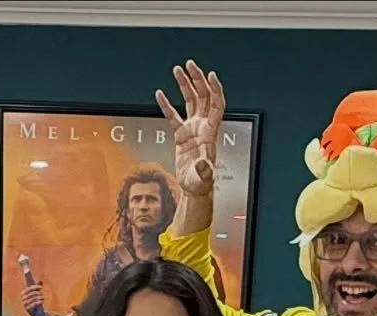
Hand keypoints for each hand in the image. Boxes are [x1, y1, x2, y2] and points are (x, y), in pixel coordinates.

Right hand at [22, 282, 49, 315]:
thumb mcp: (37, 294)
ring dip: (39, 297)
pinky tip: (42, 301)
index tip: (41, 287)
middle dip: (38, 293)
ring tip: (43, 298)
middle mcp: (23, 299)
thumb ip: (38, 288)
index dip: (35, 287)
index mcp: (23, 294)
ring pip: (32, 299)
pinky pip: (33, 304)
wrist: (37, 313)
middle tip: (42, 293)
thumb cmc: (36, 302)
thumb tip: (41, 281)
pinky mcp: (27, 310)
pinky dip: (38, 302)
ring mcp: (24, 304)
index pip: (29, 289)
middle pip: (31, 294)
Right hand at [155, 59, 224, 198]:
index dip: (215, 89)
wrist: (194, 189)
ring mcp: (192, 129)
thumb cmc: (201, 183)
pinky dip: (167, 104)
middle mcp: (203, 126)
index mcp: (210, 132)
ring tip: (178, 70)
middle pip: (203, 96)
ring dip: (185, 84)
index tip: (210, 75)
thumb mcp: (203, 177)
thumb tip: (204, 164)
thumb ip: (204, 170)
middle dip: (197, 79)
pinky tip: (160, 93)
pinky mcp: (181, 135)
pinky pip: (173, 115)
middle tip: (189, 65)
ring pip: (191, 100)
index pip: (216, 104)